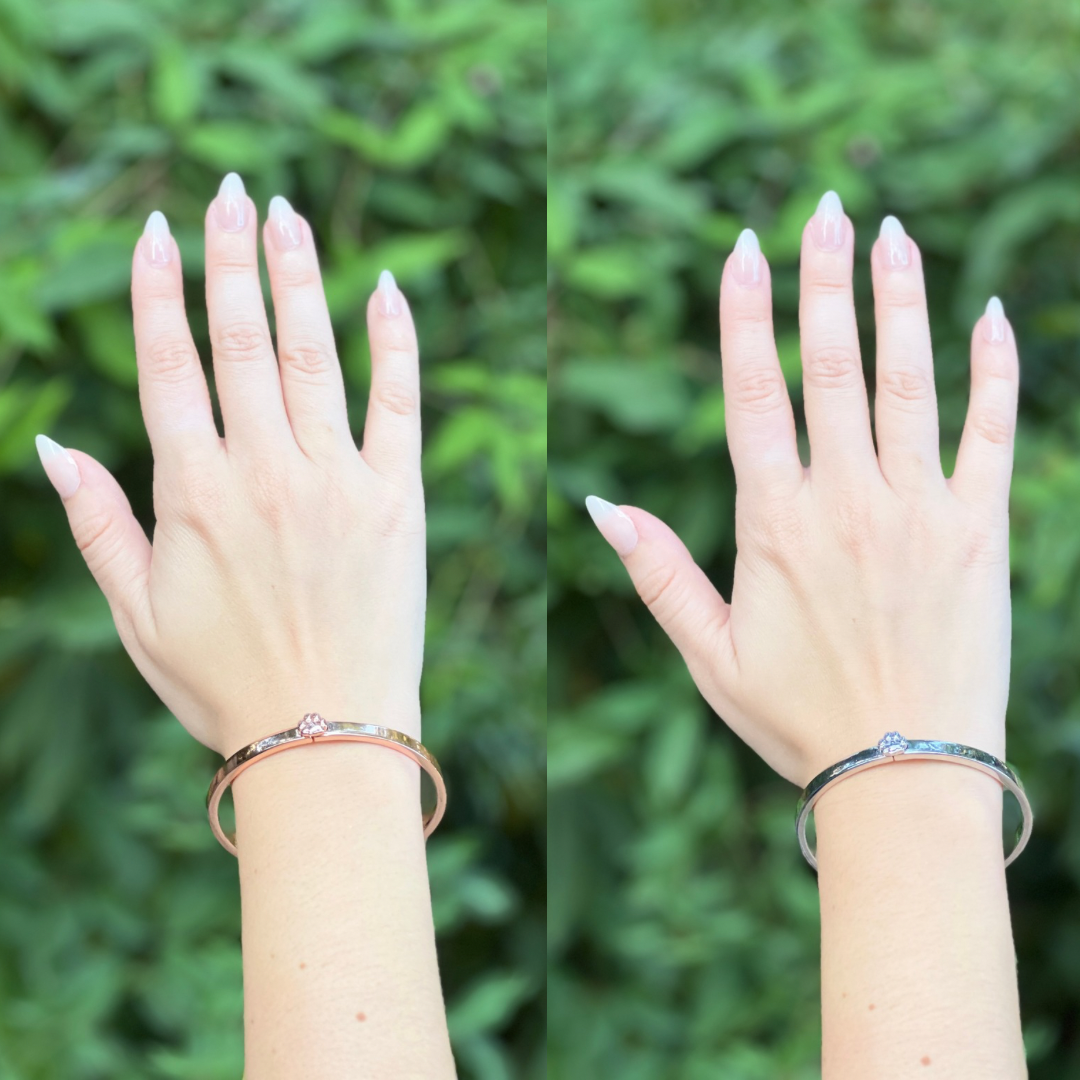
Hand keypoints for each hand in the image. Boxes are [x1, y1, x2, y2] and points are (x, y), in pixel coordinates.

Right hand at [36, 173, 425, 756]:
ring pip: (315, 354)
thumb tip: (50, 441)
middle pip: (243, 341)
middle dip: (231, 259)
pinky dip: (395, 343)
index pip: (169, 366)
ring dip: (299, 277)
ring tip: (286, 214)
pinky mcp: (398, 499)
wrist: (326, 737)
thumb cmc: (224, 683)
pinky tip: (387, 288)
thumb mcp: (136, 613)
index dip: (162, 291)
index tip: (160, 230)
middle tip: (229, 191)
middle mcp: (264, 471)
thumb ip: (97, 522)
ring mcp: (337, 480)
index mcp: (193, 493)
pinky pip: (398, 403)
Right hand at [587, 192, 1018, 786]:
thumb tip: (602, 504)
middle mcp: (847, 501)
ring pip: (908, 381)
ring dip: (899, 301)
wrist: (907, 776)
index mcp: (776, 525)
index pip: (753, 396)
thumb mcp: (707, 655)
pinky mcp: (981, 530)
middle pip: (830, 368)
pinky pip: (993, 431)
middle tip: (823, 208)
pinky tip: (987, 311)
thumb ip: (657, 572)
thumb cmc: (798, 720)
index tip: (743, 250)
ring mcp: (920, 510)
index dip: (744, 316)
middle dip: (823, 280)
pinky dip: (993, 368)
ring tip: (892, 232)